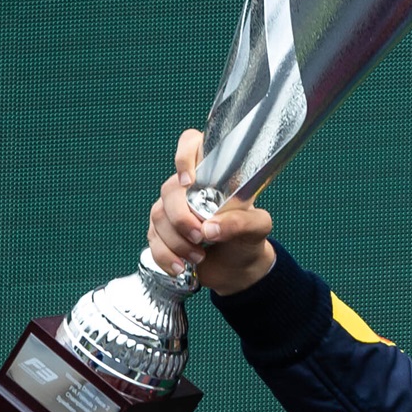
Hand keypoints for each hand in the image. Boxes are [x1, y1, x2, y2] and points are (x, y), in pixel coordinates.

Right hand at [146, 129, 276, 295]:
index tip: (189, 181)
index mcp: (214, 175)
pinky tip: (182, 268)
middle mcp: (189, 188)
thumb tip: (210, 228)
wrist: (240, 267)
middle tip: (201, 237)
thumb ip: (240, 223)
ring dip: (176, 242)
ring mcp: (172, 209)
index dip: (184, 155)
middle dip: (181, 217)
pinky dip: (166, 256)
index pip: (191, 144)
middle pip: (170, 189)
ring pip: (158, 216)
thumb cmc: (249, 238)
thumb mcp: (257, 227)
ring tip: (199, 257)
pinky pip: (153, 240)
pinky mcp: (162, 232)